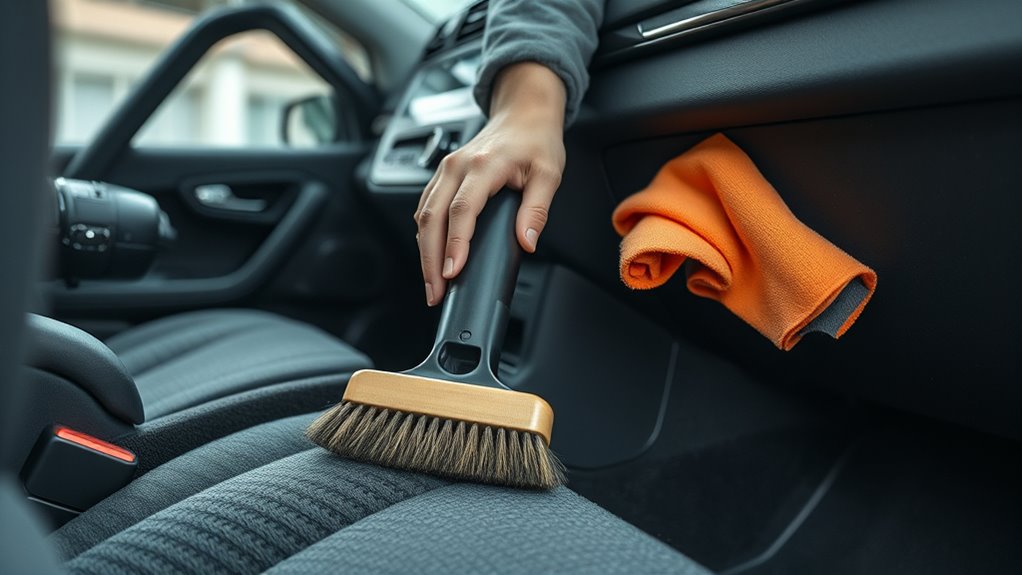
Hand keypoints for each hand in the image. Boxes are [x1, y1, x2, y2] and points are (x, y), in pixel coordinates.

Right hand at [414, 62, 566, 305]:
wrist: (523, 113)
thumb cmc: (536, 141)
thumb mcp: (549, 174)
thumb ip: (537, 210)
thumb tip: (527, 241)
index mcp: (484, 165)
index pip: (462, 210)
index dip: (455, 244)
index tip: (453, 272)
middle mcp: (457, 165)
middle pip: (432, 217)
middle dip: (430, 259)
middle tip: (435, 292)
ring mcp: (445, 168)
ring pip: (423, 214)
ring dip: (424, 251)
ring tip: (432, 284)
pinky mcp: (442, 175)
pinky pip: (424, 206)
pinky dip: (424, 234)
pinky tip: (430, 256)